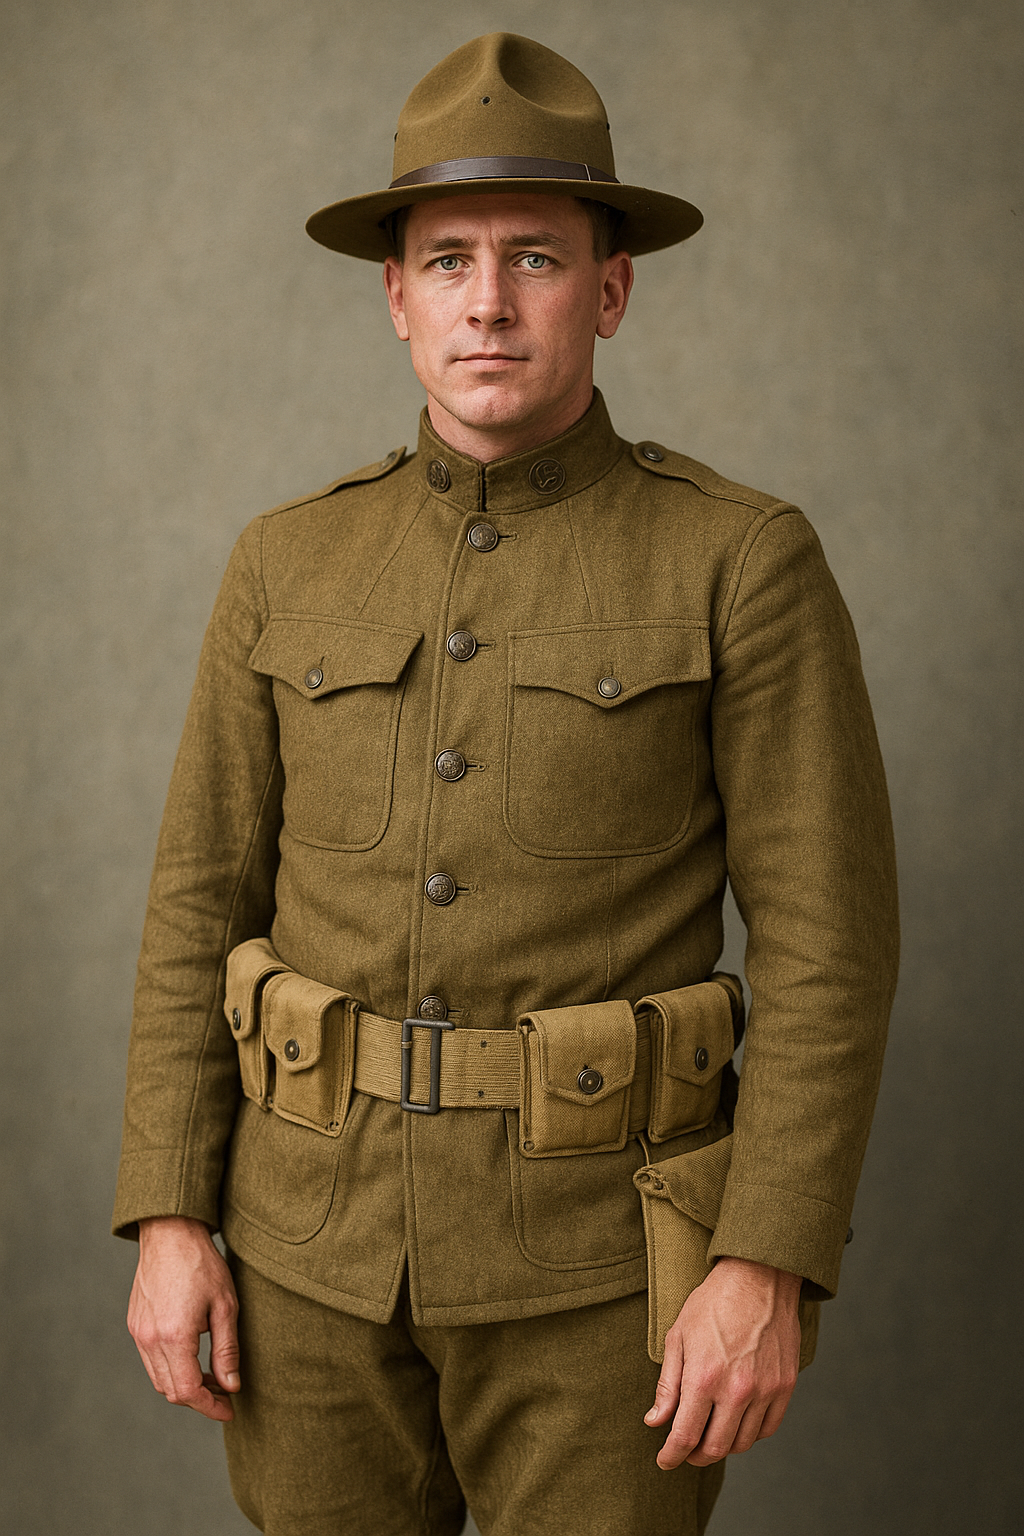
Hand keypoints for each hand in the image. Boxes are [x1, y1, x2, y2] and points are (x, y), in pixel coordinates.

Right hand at [127, 1216, 239, 1421]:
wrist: (170, 1233)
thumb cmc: (202, 1264)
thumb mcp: (226, 1306)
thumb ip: (227, 1350)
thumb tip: (231, 1386)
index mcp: (174, 1337)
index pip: (188, 1391)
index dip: (210, 1406)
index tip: (229, 1409)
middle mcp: (149, 1339)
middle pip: (171, 1390)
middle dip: (199, 1399)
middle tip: (225, 1393)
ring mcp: (138, 1332)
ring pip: (159, 1378)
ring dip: (184, 1384)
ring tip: (212, 1376)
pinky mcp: (135, 1324)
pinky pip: (150, 1359)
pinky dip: (170, 1368)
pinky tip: (192, 1356)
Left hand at [644, 1257, 801, 1467]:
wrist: (759, 1277)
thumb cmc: (713, 1303)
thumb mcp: (678, 1336)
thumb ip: (667, 1385)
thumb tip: (655, 1422)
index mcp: (704, 1378)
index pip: (685, 1436)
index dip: (671, 1456)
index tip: (664, 1461)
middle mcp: (736, 1390)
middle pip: (714, 1448)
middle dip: (694, 1456)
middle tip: (685, 1449)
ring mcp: (765, 1390)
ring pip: (742, 1443)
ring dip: (722, 1446)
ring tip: (710, 1433)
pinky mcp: (785, 1386)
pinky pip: (767, 1429)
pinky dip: (750, 1434)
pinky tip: (737, 1422)